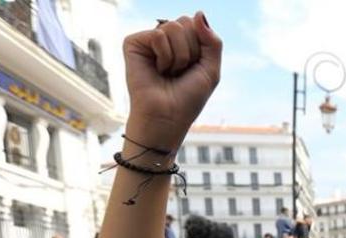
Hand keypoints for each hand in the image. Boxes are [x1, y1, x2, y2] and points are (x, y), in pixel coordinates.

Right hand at [122, 12, 221, 149]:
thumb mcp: (210, 68)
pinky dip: (164, 56)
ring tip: (168, 72)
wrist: (168, 117)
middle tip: (180, 71)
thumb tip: (198, 13)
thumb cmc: (188, 97)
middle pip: (186, 22)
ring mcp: (148, 40)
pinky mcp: (133, 43)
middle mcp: (165, 38)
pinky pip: (158, 35)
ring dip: (179, 56)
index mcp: (182, 42)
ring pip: (173, 27)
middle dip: (190, 50)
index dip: (201, 48)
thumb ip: (212, 40)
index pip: (197, 24)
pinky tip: (157, 70)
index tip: (192, 68)